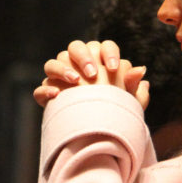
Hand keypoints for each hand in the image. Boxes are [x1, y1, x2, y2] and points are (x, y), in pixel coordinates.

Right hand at [33, 40, 148, 108]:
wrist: (100, 136)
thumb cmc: (117, 113)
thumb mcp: (129, 102)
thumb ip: (133, 84)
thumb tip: (140, 69)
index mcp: (100, 60)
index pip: (103, 46)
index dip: (108, 53)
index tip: (114, 68)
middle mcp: (78, 65)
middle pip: (75, 47)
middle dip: (83, 57)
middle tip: (93, 73)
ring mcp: (60, 79)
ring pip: (53, 63)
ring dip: (62, 68)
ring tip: (75, 82)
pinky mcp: (48, 96)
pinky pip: (41, 88)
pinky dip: (46, 90)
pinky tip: (57, 96)